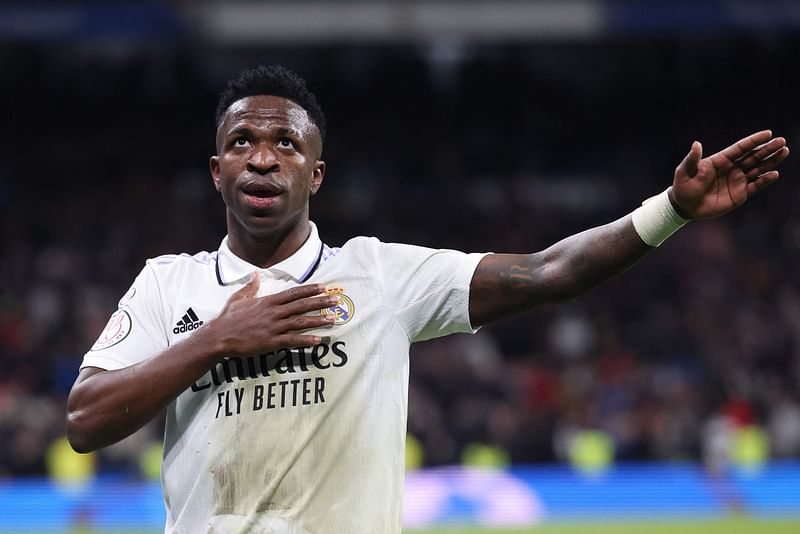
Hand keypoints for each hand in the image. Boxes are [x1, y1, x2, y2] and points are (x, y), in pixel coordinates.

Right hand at [206, 274, 335, 355]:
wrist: (219, 336)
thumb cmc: (228, 318)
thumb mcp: (238, 298)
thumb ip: (250, 287)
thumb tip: (255, 275)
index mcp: (268, 301)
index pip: (294, 293)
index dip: (310, 289)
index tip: (323, 287)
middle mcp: (274, 312)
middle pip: (302, 305)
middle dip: (320, 302)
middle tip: (336, 300)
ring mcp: (274, 327)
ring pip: (301, 322)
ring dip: (318, 320)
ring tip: (333, 319)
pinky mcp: (272, 342)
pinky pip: (293, 340)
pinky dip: (307, 340)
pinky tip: (319, 340)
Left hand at [669, 130, 789, 219]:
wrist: (684, 207)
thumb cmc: (683, 187)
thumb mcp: (684, 171)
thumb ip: (692, 159)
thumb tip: (696, 144)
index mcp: (721, 160)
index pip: (740, 148)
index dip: (754, 141)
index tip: (768, 133)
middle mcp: (732, 168)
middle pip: (753, 156)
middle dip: (767, 149)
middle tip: (782, 142)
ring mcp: (737, 180)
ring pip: (758, 169)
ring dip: (771, 161)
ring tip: (784, 152)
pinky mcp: (740, 194)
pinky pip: (756, 186)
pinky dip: (765, 180)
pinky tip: (774, 174)